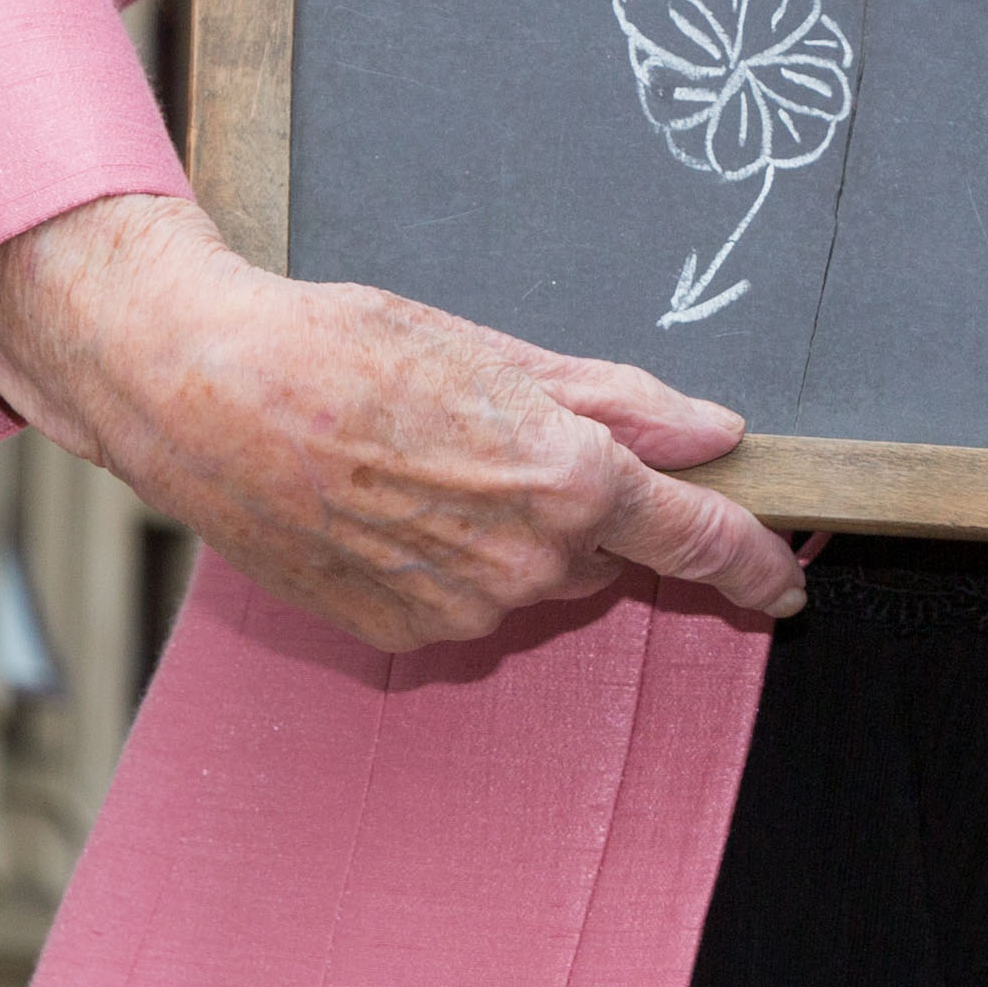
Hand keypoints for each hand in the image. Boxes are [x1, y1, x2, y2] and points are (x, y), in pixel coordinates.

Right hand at [0, 194, 808, 649]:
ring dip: (513, 530)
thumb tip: (716, 434)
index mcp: (569, 487)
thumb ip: (622, 407)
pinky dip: (454, 559)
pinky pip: (468, 600)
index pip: (698, 539)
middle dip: (584, 502)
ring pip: (535, 576)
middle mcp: (527, 567)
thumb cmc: (345, 352)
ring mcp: (461, 611)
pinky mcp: (401, 634)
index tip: (783, 579)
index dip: (751, 562)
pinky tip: (392, 501)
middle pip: (606, 548)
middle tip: (502, 436)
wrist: (204, 398)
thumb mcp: (500, 355)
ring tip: (426, 457)